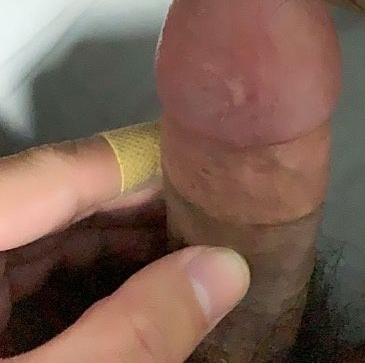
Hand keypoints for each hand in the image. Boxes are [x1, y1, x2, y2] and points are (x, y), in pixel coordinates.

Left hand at [0, 132, 249, 360]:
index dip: (137, 158)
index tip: (206, 151)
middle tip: (213, 207)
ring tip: (190, 249)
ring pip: (42, 237)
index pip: (59, 170)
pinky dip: (80, 280)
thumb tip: (223, 269)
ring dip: (114, 245)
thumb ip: (132, 329)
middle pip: (52, 200)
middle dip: (135, 207)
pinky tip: (136, 291)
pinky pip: (23, 276)